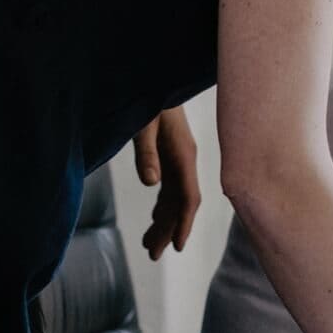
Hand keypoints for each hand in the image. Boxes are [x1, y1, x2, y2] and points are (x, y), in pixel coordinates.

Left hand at [133, 106, 200, 259]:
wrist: (155, 77)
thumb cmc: (149, 100)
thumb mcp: (143, 124)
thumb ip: (146, 153)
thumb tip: (151, 184)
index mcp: (184, 155)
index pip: (189, 197)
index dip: (184, 223)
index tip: (176, 247)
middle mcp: (185, 159)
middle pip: (181, 203)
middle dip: (169, 229)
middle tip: (151, 254)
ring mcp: (179, 157)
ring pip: (175, 197)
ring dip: (164, 220)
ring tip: (147, 243)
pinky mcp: (171, 154)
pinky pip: (170, 187)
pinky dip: (162, 205)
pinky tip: (154, 217)